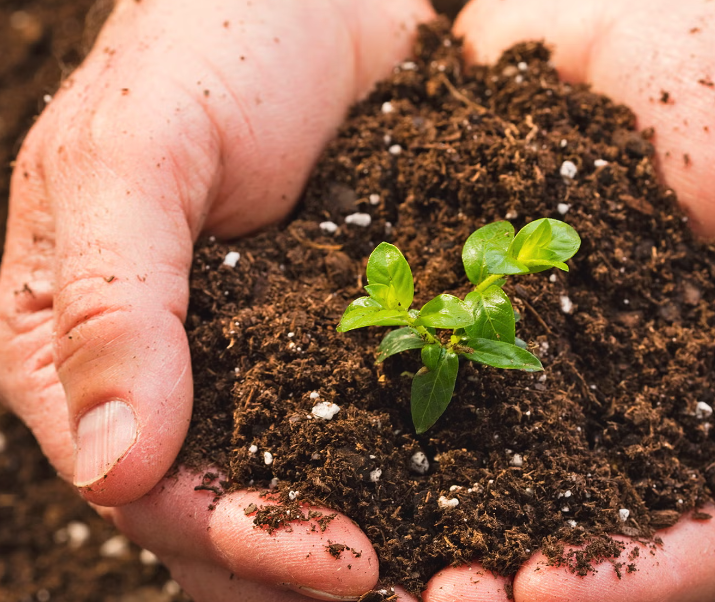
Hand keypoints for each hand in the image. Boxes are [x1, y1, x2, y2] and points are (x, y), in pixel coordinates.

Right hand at [0, 0, 432, 598]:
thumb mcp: (137, 153)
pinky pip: (388, 416)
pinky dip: (433, 463)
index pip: (154, 489)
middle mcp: (183, 376)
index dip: (241, 537)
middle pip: (238, 509)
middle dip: (320, 560)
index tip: (343, 565)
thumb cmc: (207, 46)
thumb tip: (113, 472)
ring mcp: (273, 360)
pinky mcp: (357, 334)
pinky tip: (499, 489)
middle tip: (430, 590)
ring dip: (388, 533)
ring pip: (317, 482)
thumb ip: (109, 300)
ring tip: (469, 569)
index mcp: (89, 352)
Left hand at [409, 0, 714, 599]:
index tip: (543, 592)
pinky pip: (419, 377)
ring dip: (430, 527)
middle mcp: (618, 412)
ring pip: (483, 476)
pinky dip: (378, 422)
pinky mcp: (460, 307)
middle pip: (570, 532)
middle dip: (507, 576)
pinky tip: (323, 448)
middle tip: (435, 601)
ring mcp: (532, 364)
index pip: (688, 540)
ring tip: (368, 557)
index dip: (626, 581)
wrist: (641, 1)